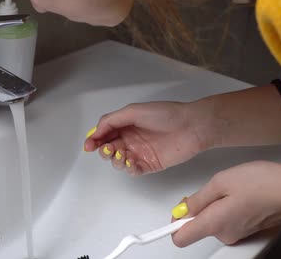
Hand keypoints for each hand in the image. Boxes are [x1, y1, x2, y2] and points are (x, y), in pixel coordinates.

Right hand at [83, 101, 213, 174]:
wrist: (191, 126)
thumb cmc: (166, 114)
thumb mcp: (134, 111)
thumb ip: (112, 120)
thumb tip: (95, 131)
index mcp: (126, 124)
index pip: (104, 133)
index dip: (94, 139)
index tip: (89, 145)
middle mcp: (131, 139)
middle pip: (109, 148)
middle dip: (103, 150)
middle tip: (107, 149)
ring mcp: (140, 152)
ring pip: (118, 161)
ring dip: (115, 160)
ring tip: (121, 154)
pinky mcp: (149, 164)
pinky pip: (133, 170)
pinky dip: (128, 168)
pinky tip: (130, 162)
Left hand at [171, 161, 280, 245]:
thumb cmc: (263, 183)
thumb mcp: (221, 181)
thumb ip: (197, 199)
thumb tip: (182, 210)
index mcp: (214, 224)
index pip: (180, 238)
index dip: (174, 223)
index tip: (178, 210)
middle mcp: (224, 234)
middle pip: (197, 226)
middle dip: (199, 207)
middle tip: (214, 188)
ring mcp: (237, 234)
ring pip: (214, 221)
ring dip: (216, 205)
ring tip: (232, 189)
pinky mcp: (247, 230)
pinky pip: (228, 220)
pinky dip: (229, 208)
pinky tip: (241, 194)